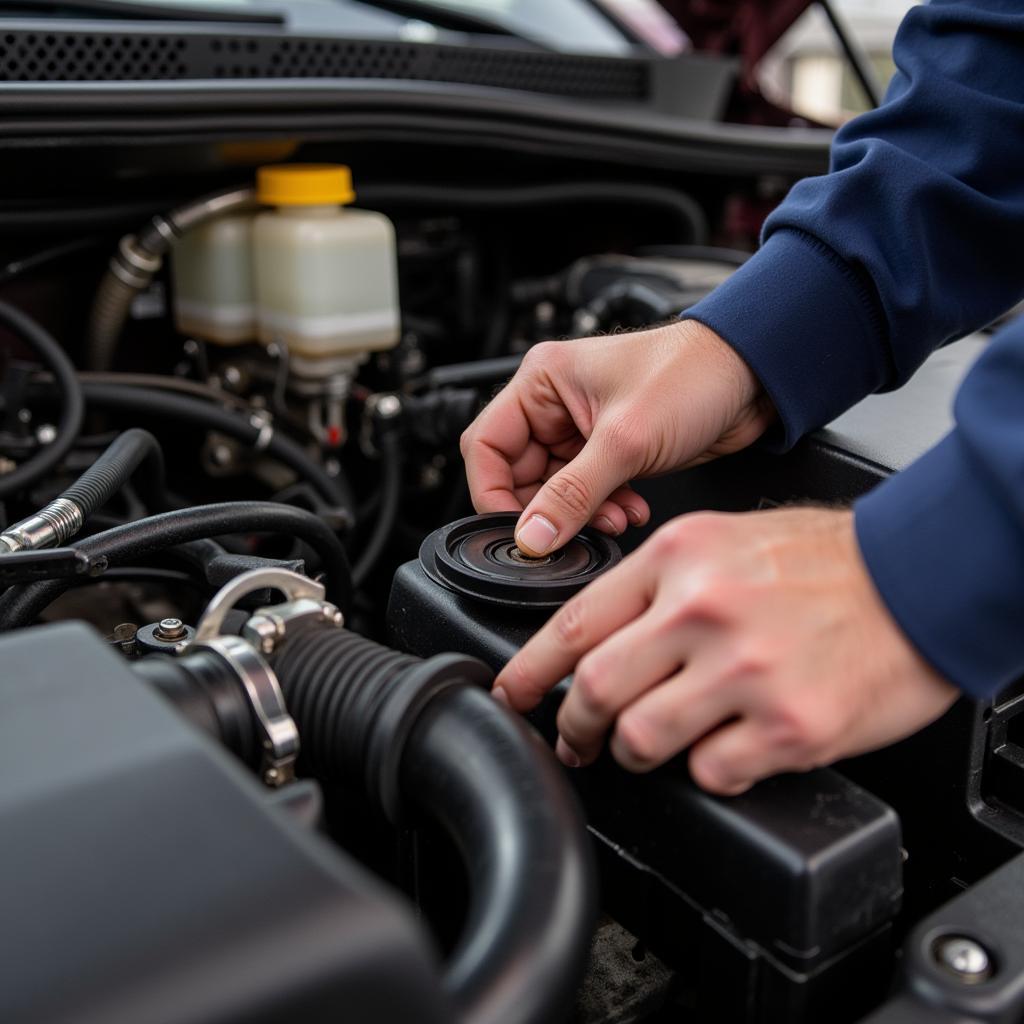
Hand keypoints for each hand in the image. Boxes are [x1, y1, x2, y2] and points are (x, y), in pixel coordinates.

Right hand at [460, 320, 774, 555]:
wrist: (756, 378)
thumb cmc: (694, 374)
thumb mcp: (625, 441)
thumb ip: (572, 494)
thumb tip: (531, 536)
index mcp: (542, 382)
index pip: (486, 446)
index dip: (493, 494)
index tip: (518, 531)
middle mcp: (555, 404)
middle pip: (519, 474)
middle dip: (548, 509)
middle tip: (574, 529)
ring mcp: (583, 429)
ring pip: (556, 490)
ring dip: (582, 513)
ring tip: (614, 517)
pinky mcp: (612, 451)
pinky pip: (587, 493)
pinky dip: (603, 509)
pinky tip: (630, 510)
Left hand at [494, 507, 957, 793]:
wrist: (916, 583)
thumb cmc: (825, 563)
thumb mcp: (724, 541)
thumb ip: (657, 584)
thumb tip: (599, 638)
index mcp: (678, 558)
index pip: (575, 622)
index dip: (530, 669)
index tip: (511, 695)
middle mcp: (703, 609)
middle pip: (596, 689)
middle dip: (574, 726)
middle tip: (576, 739)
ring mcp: (745, 670)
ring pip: (641, 739)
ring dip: (636, 753)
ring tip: (650, 745)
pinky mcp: (788, 725)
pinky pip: (711, 772)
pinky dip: (708, 770)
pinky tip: (725, 748)